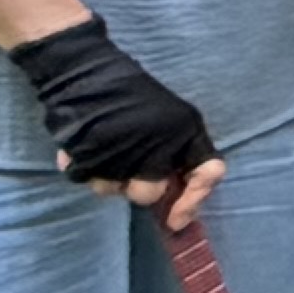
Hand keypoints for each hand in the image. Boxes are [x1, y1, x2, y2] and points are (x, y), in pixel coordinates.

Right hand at [10, 16, 220, 205]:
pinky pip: (87, 181)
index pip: (208, 173)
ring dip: (108, 177)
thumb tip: (175, 202)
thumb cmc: (131, 95)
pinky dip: (85, 168)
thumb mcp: (171, 119)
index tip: (176, 219)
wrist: (85, 73)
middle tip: (127, 163)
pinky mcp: (86, 158)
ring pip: (113, 191)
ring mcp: (120, 157)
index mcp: (186, 133)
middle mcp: (157, 149)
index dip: (194, 200)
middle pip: (149, 195)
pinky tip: (84, 147)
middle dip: (137, 185)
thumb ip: (177, 155)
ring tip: (104, 148)